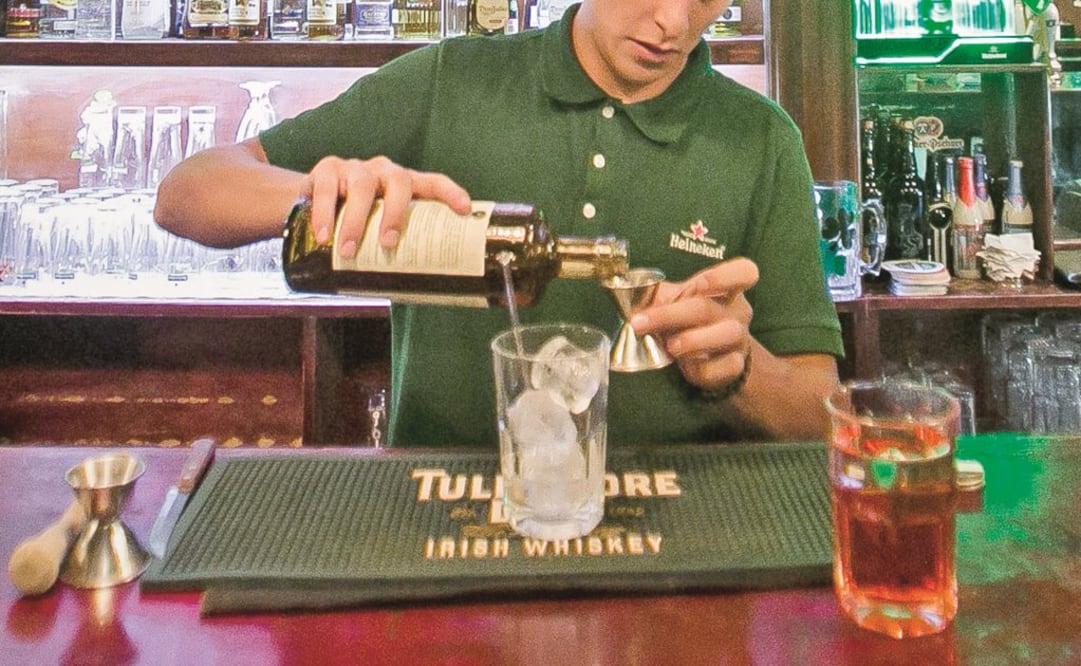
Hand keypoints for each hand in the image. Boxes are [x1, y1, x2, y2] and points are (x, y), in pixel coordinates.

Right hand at [302, 155, 470, 256]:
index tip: (464, 209)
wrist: (311, 199)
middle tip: (387, 243)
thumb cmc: (357, 219)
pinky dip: (324, 214)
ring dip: (355, 221)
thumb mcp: (378, 226)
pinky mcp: (326, 170)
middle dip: (395, 213)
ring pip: (361, 187)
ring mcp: (356, 168)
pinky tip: (323, 236)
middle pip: (398, 183)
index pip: (433, 182)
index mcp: (406, 184)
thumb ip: (395, 247)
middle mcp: (384, 171)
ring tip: (348, 251)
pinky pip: (327, 189)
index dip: (450, 193)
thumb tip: (416, 291)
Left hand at [629, 258, 758, 392]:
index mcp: (726, 288)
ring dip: (692, 340)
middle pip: (708, 308)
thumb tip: (628, 293)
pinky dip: (704, 369)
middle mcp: (736, 311)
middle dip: (670, 315)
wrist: (714, 357)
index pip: (744, 272)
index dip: (723, 276)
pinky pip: (725, 367)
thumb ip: (658, 295)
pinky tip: (687, 368)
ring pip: (726, 334)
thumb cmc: (691, 320)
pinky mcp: (736, 365)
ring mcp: (740, 338)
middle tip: (640, 323)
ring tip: (670, 346)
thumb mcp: (677, 301)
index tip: (700, 284)